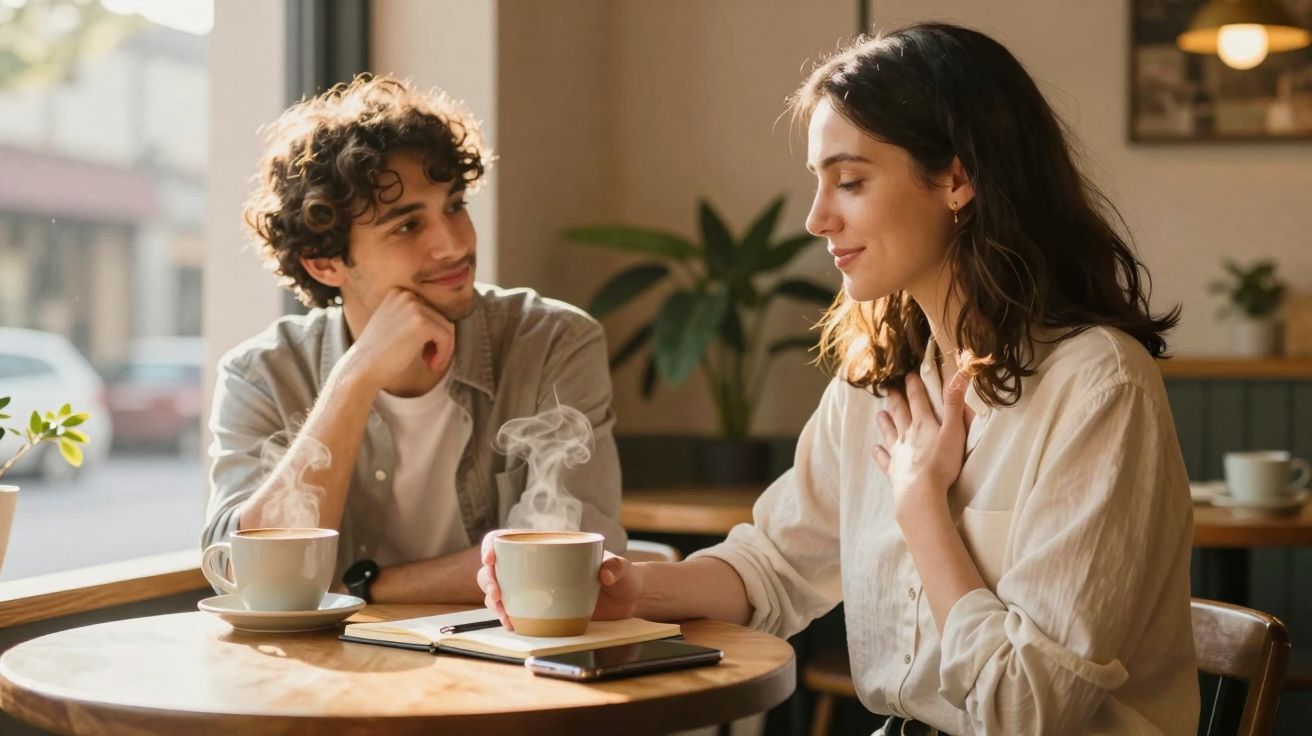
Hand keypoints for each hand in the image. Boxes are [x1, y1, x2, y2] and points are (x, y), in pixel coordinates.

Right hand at [341, 288, 455, 388]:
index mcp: (398, 292)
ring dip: (444, 349)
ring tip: (431, 363)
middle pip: (441, 318)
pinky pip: (446, 338)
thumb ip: (416, 317)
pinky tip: (431, 365)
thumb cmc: (380, 353)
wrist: (362, 369)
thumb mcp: (396, 325)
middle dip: (440, 342)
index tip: (425, 351)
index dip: (433, 334)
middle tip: (429, 360)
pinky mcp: (421, 322)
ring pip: (447, 328)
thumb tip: (449, 323)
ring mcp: (413, 306)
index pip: (431, 311)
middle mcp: (406, 294)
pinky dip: (443, 354)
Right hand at [478, 531, 645, 629]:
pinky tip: (511, 624)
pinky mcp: (540, 610)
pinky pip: (514, 611)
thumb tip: (606, 571)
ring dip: (494, 602)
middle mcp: (536, 565)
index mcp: (549, 545)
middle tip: (496, 595)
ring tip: (503, 614)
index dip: (492, 546)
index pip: (509, 539)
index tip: (490, 559)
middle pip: (497, 568)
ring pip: (500, 591)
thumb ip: (616, 567)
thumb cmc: (624, 577)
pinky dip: (507, 618)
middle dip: (488, 580)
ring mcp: (535, 589)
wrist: (630, 601)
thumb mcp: (623, 569)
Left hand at [872, 370, 970, 513]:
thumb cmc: (941, 463)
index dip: (913, 386)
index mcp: (923, 425)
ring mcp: (898, 454)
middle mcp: (907, 436)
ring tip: (879, 414)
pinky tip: (874, 449)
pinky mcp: (894, 472)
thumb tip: (959, 375)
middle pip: (900, 413)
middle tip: (888, 388)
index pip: (917, 400)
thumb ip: (955, 405)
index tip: (907, 375)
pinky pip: (885, 460)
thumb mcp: (954, 431)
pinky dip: (879, 454)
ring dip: (885, 423)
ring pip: (890, 434)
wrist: (921, 493)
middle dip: (896, 400)